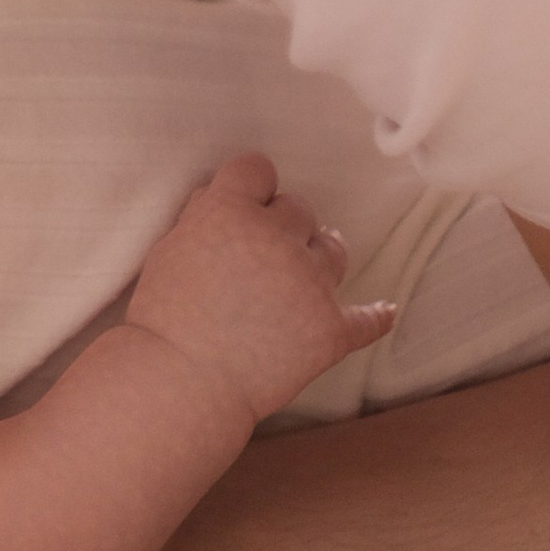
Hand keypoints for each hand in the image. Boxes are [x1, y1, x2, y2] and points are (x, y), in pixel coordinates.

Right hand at [123, 150, 394, 431]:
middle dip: (281, 226)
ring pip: (333, 249)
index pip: (257, 168)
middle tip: (261, 256)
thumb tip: (224, 200)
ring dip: (319, 256)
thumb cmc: (164, 318)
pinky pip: (367, 319)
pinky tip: (385, 311)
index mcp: (231, 211)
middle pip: (298, 208)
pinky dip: (376, 316)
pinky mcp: (331, 329)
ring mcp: (310, 284)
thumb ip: (202, 217)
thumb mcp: (168, 249)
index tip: (246, 204)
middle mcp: (277, 238)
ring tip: (304, 275)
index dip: (251, 186)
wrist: (183, 382)